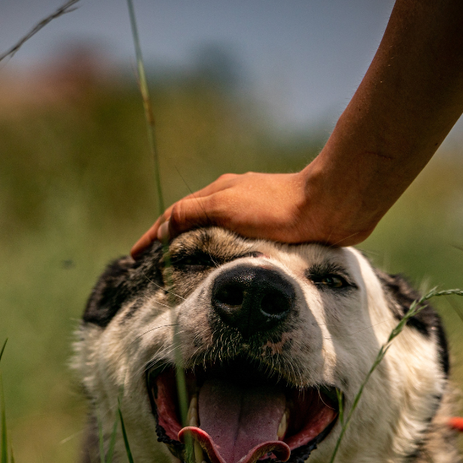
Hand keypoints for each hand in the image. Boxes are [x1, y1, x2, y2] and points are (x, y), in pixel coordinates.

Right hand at [129, 166, 377, 257]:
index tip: (134, 255)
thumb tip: (164, 227)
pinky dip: (221, 253)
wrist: (329, 208)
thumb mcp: (225, 206)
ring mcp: (255, 214)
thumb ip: (192, 214)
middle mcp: (234, 199)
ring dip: (196, 248)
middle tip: (154, 265)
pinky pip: (237, 243)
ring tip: (183, 270)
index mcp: (219, 191)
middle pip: (193, 222)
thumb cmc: (277, 207)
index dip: (153, 235)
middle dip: (171, 241)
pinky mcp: (275, 229)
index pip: (175, 215)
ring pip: (216, 233)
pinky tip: (225, 268)